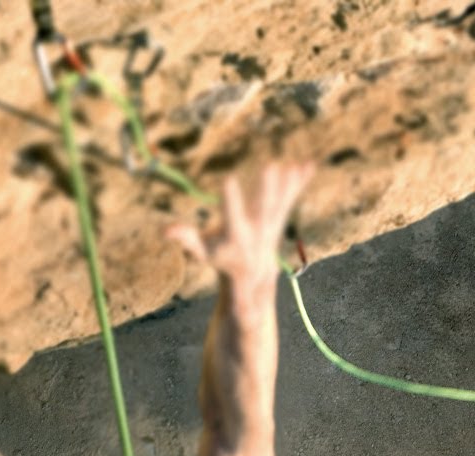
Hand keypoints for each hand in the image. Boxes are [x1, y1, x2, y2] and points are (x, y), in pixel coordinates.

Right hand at [167, 163, 315, 287]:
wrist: (253, 273)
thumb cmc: (222, 257)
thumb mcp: (202, 251)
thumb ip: (186, 239)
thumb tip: (164, 231)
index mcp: (237, 235)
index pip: (233, 215)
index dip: (231, 199)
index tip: (228, 178)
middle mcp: (259, 228)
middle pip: (265, 206)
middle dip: (268, 188)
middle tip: (271, 166)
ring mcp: (273, 221)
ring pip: (283, 200)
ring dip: (289, 182)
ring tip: (295, 164)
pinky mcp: (281, 215)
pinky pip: (292, 196)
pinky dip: (300, 181)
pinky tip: (310, 164)